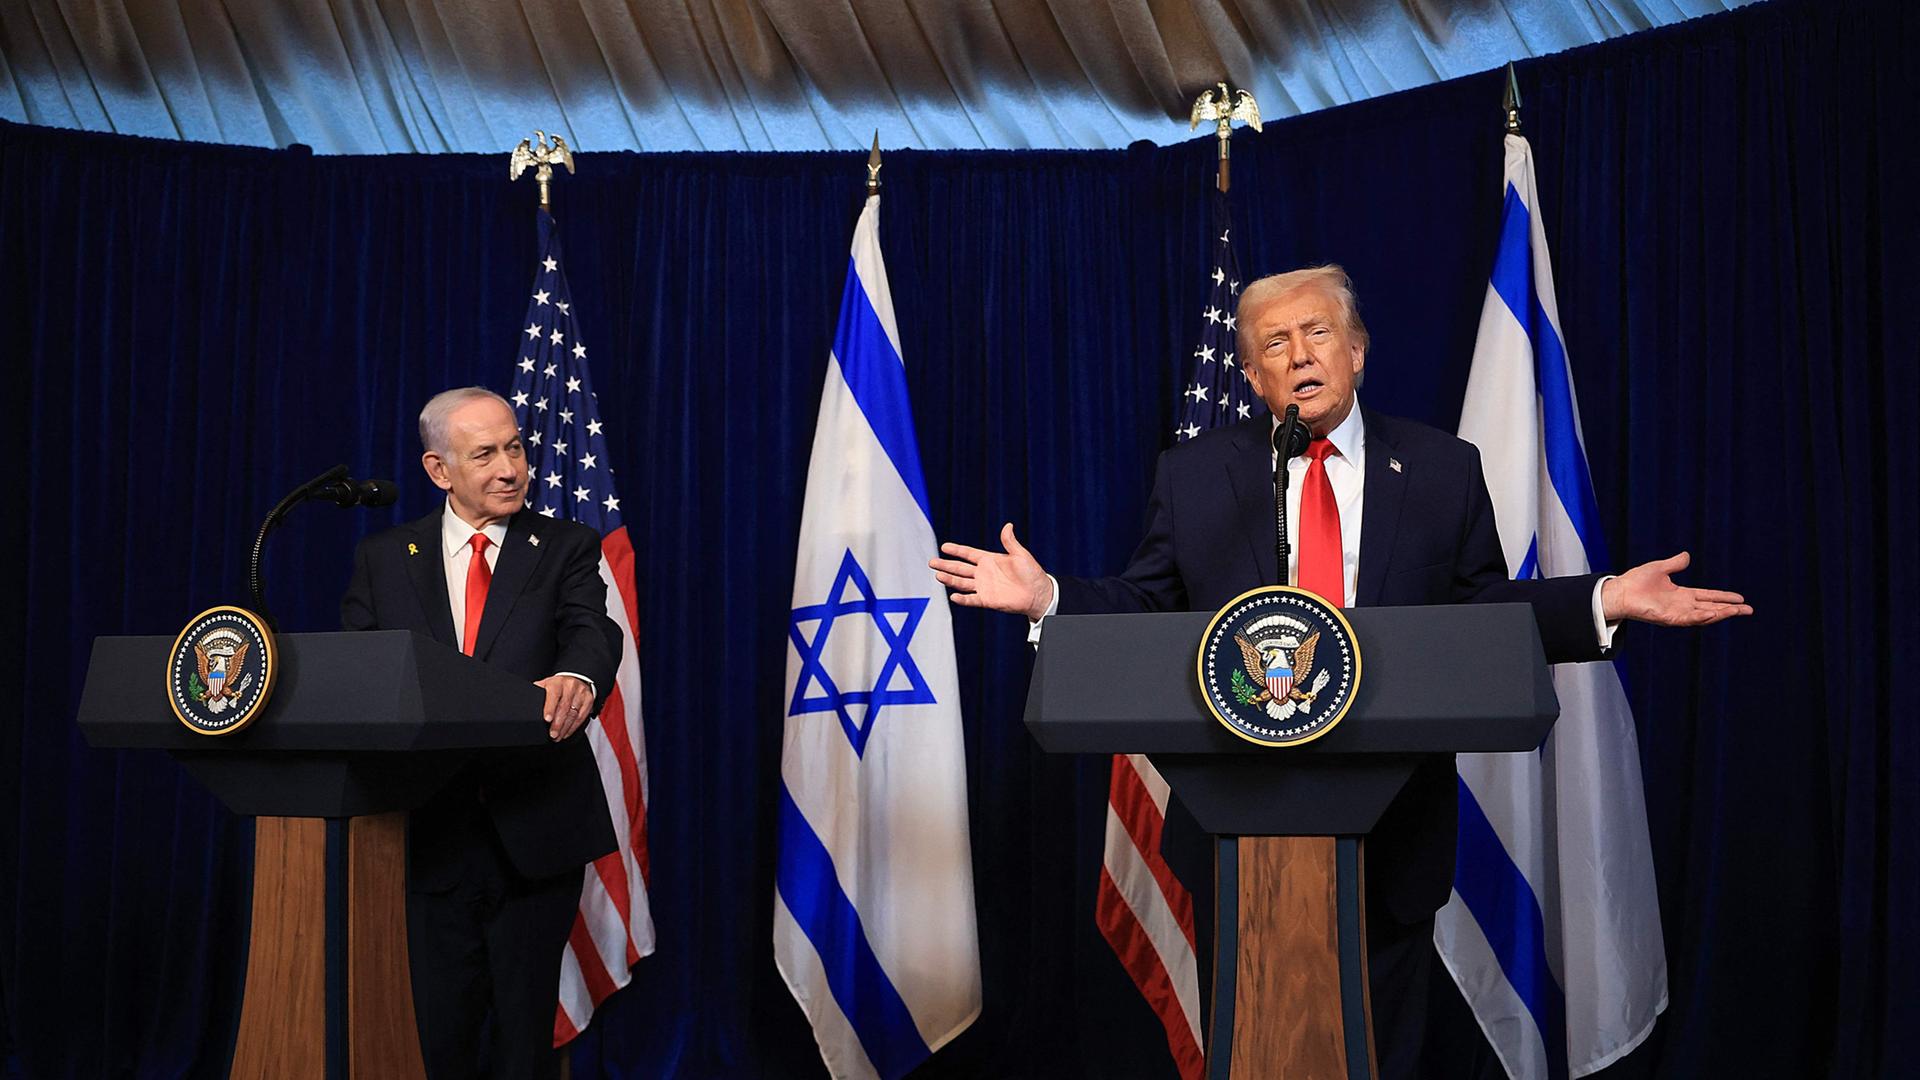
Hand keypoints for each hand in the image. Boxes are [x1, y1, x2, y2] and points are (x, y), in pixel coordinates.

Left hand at [536, 674, 594, 740]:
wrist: (576, 678)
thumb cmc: (557, 686)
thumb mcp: (546, 685)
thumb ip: (538, 692)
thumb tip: (524, 701)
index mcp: (557, 682)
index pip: (553, 695)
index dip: (550, 708)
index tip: (547, 719)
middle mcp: (570, 686)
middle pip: (564, 707)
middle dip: (557, 723)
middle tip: (552, 734)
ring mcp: (581, 693)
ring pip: (573, 713)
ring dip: (565, 728)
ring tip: (558, 736)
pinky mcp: (589, 699)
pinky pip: (582, 716)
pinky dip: (574, 727)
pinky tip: (566, 732)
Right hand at [929, 522, 1054, 620]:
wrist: (1038, 593)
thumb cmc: (1032, 573)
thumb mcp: (1021, 554)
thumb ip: (1010, 541)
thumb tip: (1008, 525)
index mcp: (989, 560)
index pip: (968, 554)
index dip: (956, 550)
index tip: (944, 547)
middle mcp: (983, 573)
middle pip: (960, 568)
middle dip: (946, 565)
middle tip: (932, 562)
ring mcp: (984, 587)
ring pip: (962, 582)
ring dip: (950, 579)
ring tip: (938, 575)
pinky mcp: (987, 600)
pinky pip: (972, 599)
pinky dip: (963, 599)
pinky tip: (953, 596)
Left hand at [1601, 551, 1751, 626]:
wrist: (1619, 591)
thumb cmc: (1636, 581)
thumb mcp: (1660, 568)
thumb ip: (1675, 564)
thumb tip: (1687, 555)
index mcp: (1682, 595)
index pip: (1708, 596)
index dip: (1724, 597)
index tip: (1740, 598)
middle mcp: (1682, 605)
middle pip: (1712, 608)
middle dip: (1730, 609)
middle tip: (1748, 610)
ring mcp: (1676, 613)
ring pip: (1704, 615)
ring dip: (1720, 614)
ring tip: (1737, 612)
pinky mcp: (1668, 618)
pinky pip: (1688, 619)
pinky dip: (1700, 617)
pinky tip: (1713, 614)